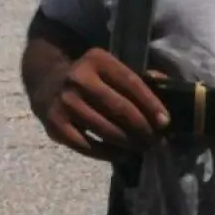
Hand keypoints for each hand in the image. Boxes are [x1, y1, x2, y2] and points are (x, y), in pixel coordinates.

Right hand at [35, 47, 171, 162]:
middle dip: (142, 127)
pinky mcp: (55, 125)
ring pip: (105, 129)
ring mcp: (65, 102)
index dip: (151, 104)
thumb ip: (137, 77)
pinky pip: (87, 146)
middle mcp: (78, 78)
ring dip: (128, 143)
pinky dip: (108, 153)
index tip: (165, 122)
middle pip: (119, 108)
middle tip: (155, 140)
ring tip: (142, 148)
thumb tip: (167, 85)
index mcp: (97, 59)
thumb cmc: (90, 78)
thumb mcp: (110, 67)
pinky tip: (121, 154)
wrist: (47, 82)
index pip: (130, 83)